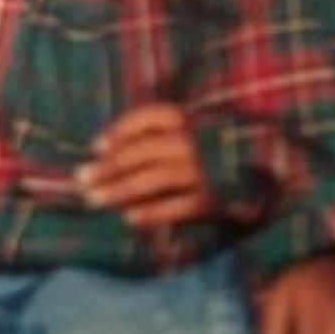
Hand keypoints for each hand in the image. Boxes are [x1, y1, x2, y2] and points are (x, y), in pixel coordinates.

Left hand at [80, 103, 214, 228]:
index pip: (154, 116)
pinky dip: (154, 212)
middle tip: (83, 177)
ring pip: (159, 177)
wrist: (251, 172)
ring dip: (123, 188)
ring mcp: (207, 170)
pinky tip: (129, 217)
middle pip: (149, 148)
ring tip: (95, 199)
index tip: (96, 146)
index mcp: (194, 120)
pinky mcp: (215, 197)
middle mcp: (200, 142)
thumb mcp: (190, 132)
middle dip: (112, 164)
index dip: (123, 129)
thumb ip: (155, 134)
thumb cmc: (209, 150)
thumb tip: (102, 150)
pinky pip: (181, 206)